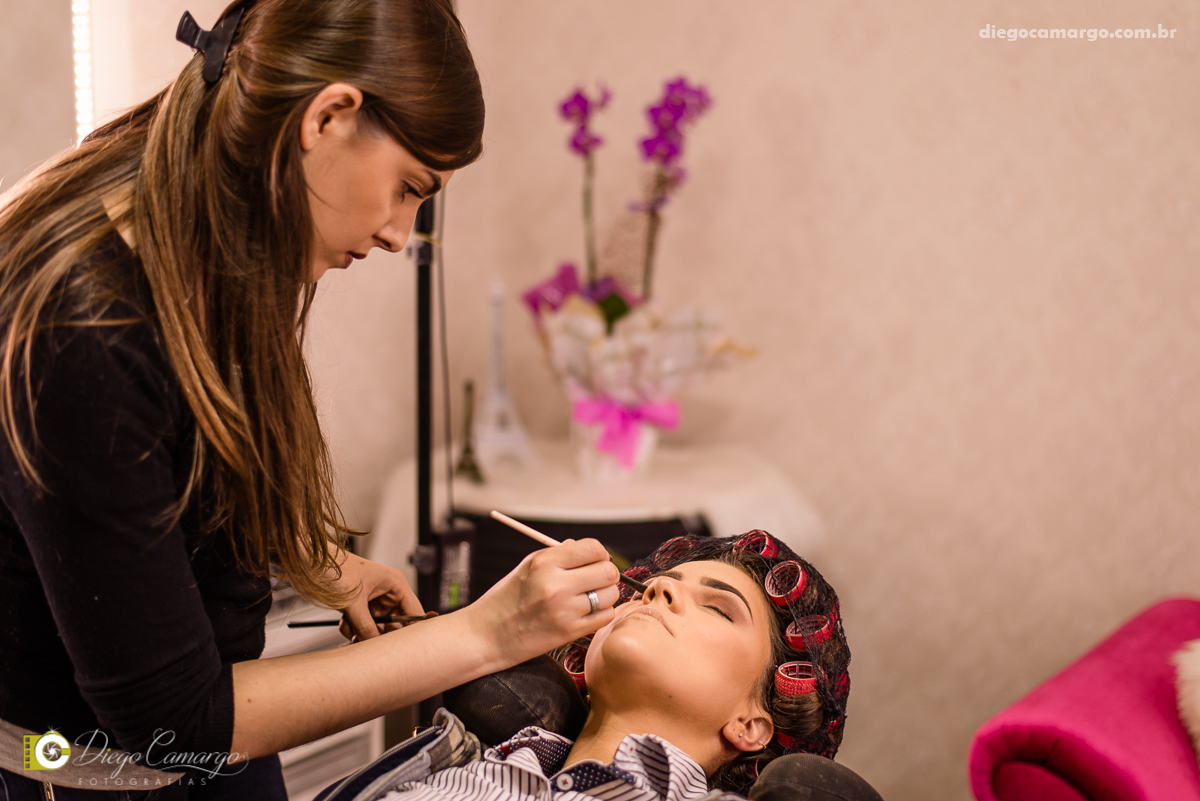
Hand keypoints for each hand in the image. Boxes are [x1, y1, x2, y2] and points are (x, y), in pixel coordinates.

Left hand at [324, 547, 423, 641]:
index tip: (402, 648)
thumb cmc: (335, 570)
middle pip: (395, 624)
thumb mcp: (353, 602)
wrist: (311, 562)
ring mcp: (374, 600)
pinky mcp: (361, 606)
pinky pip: (363, 625)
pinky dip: (354, 629)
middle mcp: (388, 592)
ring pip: (377, 627)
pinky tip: (344, 624)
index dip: (410, 631)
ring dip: (363, 633)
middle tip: (367, 643)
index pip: (414, 612)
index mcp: (395, 583)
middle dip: (379, 635)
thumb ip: (365, 627)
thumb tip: (375, 647)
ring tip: (349, 629)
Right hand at [464, 538, 620, 666]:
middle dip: (606, 573)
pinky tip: (586, 613)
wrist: (487, 635)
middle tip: (595, 580)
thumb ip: (561, 556)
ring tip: (588, 597)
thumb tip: (593, 551)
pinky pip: (606, 616)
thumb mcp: (528, 566)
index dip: (599, 554)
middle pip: (608, 571)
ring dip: (605, 595)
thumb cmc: (507, 598)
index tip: (594, 561)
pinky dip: (601, 613)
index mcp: (545, 562)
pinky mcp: (570, 632)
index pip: (594, 548)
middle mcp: (556, 585)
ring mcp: (565, 610)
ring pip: (611, 595)